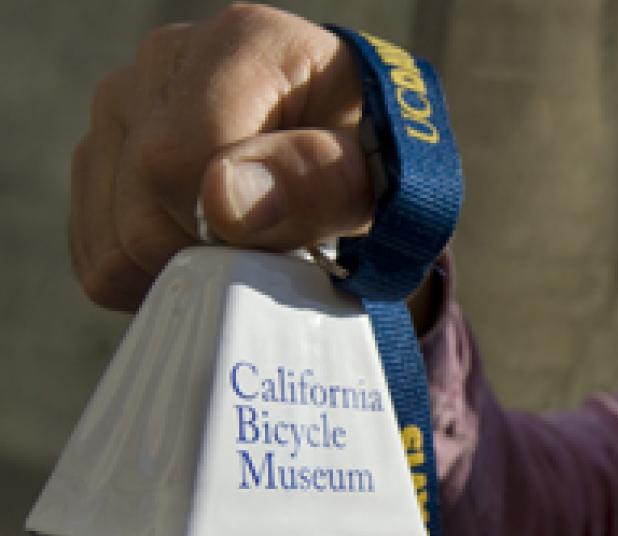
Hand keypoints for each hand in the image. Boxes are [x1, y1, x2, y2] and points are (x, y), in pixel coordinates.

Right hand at [70, 3, 372, 310]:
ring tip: (248, 247)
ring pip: (114, 239)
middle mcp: (167, 61)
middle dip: (214, 251)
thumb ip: (324, 180)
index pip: (178, 156)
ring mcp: (122, 107)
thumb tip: (223, 197)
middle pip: (141, 198)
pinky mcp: (99, 158)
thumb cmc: (377, 163)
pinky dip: (155, 279)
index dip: (228, 226)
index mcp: (244, 44)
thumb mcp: (388, 177)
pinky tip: (210, 254)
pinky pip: (100, 258)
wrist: (357, 157)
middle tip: (277, 247)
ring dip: (185, 269)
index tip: (287, 239)